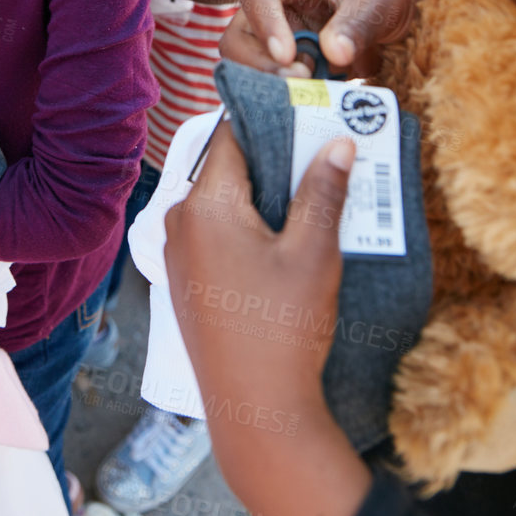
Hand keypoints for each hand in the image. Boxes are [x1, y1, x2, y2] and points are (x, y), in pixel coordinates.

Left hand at [164, 120, 370, 515]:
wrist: (255, 409)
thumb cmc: (284, 329)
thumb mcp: (313, 253)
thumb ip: (323, 191)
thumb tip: (338, 141)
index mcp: (204, 204)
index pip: (233, 134)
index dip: (272, 117)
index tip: (307, 106)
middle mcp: (179, 221)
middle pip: (228, 166)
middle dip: (274, 157)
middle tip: (322, 149)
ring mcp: (178, 252)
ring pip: (224, 200)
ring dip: (264, 193)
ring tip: (314, 191)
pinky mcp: (186, 279)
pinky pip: (216, 231)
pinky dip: (249, 223)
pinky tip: (288, 234)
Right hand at [219, 0, 426, 78]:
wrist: (415, 11)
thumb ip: (354, 25)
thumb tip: (332, 54)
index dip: (265, 25)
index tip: (286, 56)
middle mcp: (278, 2)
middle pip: (240, 36)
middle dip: (261, 63)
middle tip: (299, 79)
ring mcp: (284, 35)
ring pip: (252, 65)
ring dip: (276, 82)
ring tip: (314, 89)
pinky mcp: (296, 64)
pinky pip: (279, 84)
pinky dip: (293, 96)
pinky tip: (319, 100)